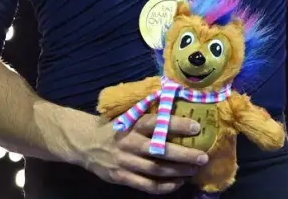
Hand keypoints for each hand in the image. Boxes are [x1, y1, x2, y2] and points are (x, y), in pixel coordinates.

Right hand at [72, 112, 206, 194]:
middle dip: (184, 155)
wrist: (84, 143)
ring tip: (194, 170)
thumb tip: (174, 101)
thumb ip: (146, 114)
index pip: (155, 123)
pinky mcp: (122, 177)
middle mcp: (129, 143)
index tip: (196, 128)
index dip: (176, 125)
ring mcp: (125, 162)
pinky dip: (164, 186)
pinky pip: (147, 185)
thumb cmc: (113, 127)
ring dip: (178, 172)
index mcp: (131, 124)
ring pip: (156, 170)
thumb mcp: (127, 116)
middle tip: (203, 157)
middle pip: (160, 151)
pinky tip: (177, 183)